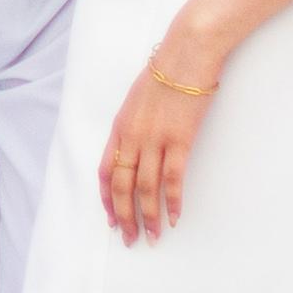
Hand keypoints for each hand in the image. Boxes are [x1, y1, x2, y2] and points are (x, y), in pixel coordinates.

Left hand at [98, 37, 220, 242]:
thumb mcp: (138, 98)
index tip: (110, 218)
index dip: (106, 198)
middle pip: (122, 186)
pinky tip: (174, 217)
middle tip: (129, 239)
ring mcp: (155, 139)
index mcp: (119, 126)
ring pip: (145, 187)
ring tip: (151, 237)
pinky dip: (172, 201)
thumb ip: (134, 123)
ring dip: (148, 216)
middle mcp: (132, 136)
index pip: (105, 170)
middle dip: (124, 216)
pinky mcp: (180, 139)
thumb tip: (136, 145)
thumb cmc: (166, 71)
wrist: (187, 53)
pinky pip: (173, 178)